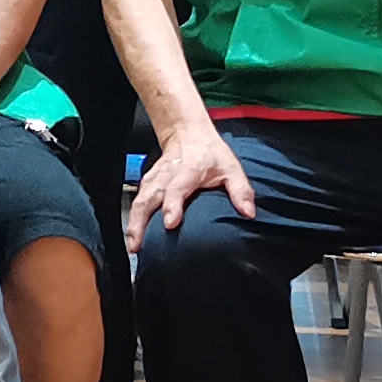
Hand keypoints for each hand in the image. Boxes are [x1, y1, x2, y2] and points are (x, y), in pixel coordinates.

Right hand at [125, 119, 256, 254]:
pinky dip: (133, 218)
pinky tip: (133, 236)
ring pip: (139, 200)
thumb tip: (248, 212)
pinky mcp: (147, 183)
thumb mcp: (231, 167)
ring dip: (134, 223)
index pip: (177, 188)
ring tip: (133, 246)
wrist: (188, 134)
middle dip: (141, 221)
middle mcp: (167, 175)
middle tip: (139, 244)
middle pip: (150, 197)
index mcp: (188, 170)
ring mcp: (154, 179)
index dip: (172, 206)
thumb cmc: (210, 154)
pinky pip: (137, 200)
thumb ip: (240, 190)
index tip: (170, 224)